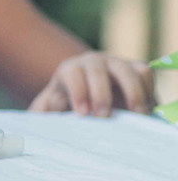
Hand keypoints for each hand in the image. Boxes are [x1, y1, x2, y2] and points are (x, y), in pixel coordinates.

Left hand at [29, 51, 151, 116]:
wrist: (91, 88)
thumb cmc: (69, 99)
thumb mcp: (53, 103)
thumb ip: (42, 110)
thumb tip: (32, 119)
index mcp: (70, 69)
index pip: (72, 75)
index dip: (77, 92)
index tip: (82, 113)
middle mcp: (93, 62)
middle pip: (97, 71)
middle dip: (101, 93)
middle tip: (103, 116)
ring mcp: (116, 63)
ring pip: (126, 69)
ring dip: (132, 92)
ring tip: (136, 114)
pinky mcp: (135, 69)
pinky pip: (144, 72)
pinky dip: (147, 88)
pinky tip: (143, 108)